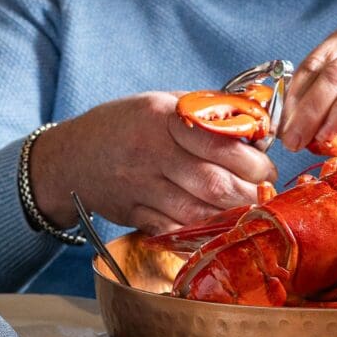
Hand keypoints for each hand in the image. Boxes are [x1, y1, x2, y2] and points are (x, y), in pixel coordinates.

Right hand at [29, 93, 277, 235]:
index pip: (217, 142)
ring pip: (196, 213)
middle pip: (212, 184)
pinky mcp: (133, 214)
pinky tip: (216, 227)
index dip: (251, 161)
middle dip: (248, 193)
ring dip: (230, 216)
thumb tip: (255, 123)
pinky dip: (199, 233)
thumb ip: (207, 110)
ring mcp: (140, 188)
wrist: (70, 157)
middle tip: (263, 193)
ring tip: (247, 210)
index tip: (266, 169)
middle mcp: (151, 153)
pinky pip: (173, 230)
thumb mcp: (162, 102)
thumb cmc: (125, 125)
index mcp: (162, 119)